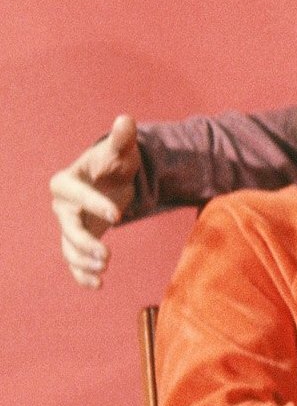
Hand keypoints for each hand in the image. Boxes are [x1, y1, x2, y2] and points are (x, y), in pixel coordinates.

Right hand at [52, 115, 140, 286]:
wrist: (112, 179)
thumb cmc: (114, 162)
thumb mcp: (121, 150)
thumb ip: (122, 138)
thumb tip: (126, 119)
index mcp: (66, 182)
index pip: (77, 195)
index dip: (94, 204)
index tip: (118, 214)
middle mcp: (61, 205)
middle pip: (67, 226)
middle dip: (84, 242)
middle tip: (105, 256)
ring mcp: (68, 225)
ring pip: (68, 247)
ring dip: (82, 262)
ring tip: (102, 273)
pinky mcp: (78, 240)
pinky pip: (75, 260)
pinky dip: (82, 273)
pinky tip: (96, 285)